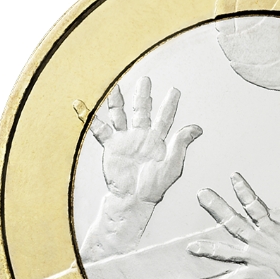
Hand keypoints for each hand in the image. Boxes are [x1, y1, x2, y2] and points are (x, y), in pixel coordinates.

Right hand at [78, 76, 201, 261]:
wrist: (134, 198)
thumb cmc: (155, 185)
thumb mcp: (173, 163)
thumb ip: (181, 143)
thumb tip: (198, 128)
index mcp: (158, 140)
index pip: (166, 118)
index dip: (170, 105)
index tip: (175, 90)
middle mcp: (141, 137)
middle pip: (142, 111)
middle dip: (144, 96)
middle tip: (145, 79)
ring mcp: (125, 140)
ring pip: (120, 115)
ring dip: (118, 101)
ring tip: (114, 87)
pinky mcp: (111, 146)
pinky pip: (99, 129)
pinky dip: (90, 117)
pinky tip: (81, 104)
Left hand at [187, 173, 279, 278]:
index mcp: (270, 228)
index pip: (254, 205)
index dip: (243, 190)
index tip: (232, 176)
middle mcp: (258, 242)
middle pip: (233, 222)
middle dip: (216, 208)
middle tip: (201, 194)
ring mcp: (254, 259)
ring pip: (227, 252)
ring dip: (209, 249)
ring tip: (191, 247)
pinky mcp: (255, 275)